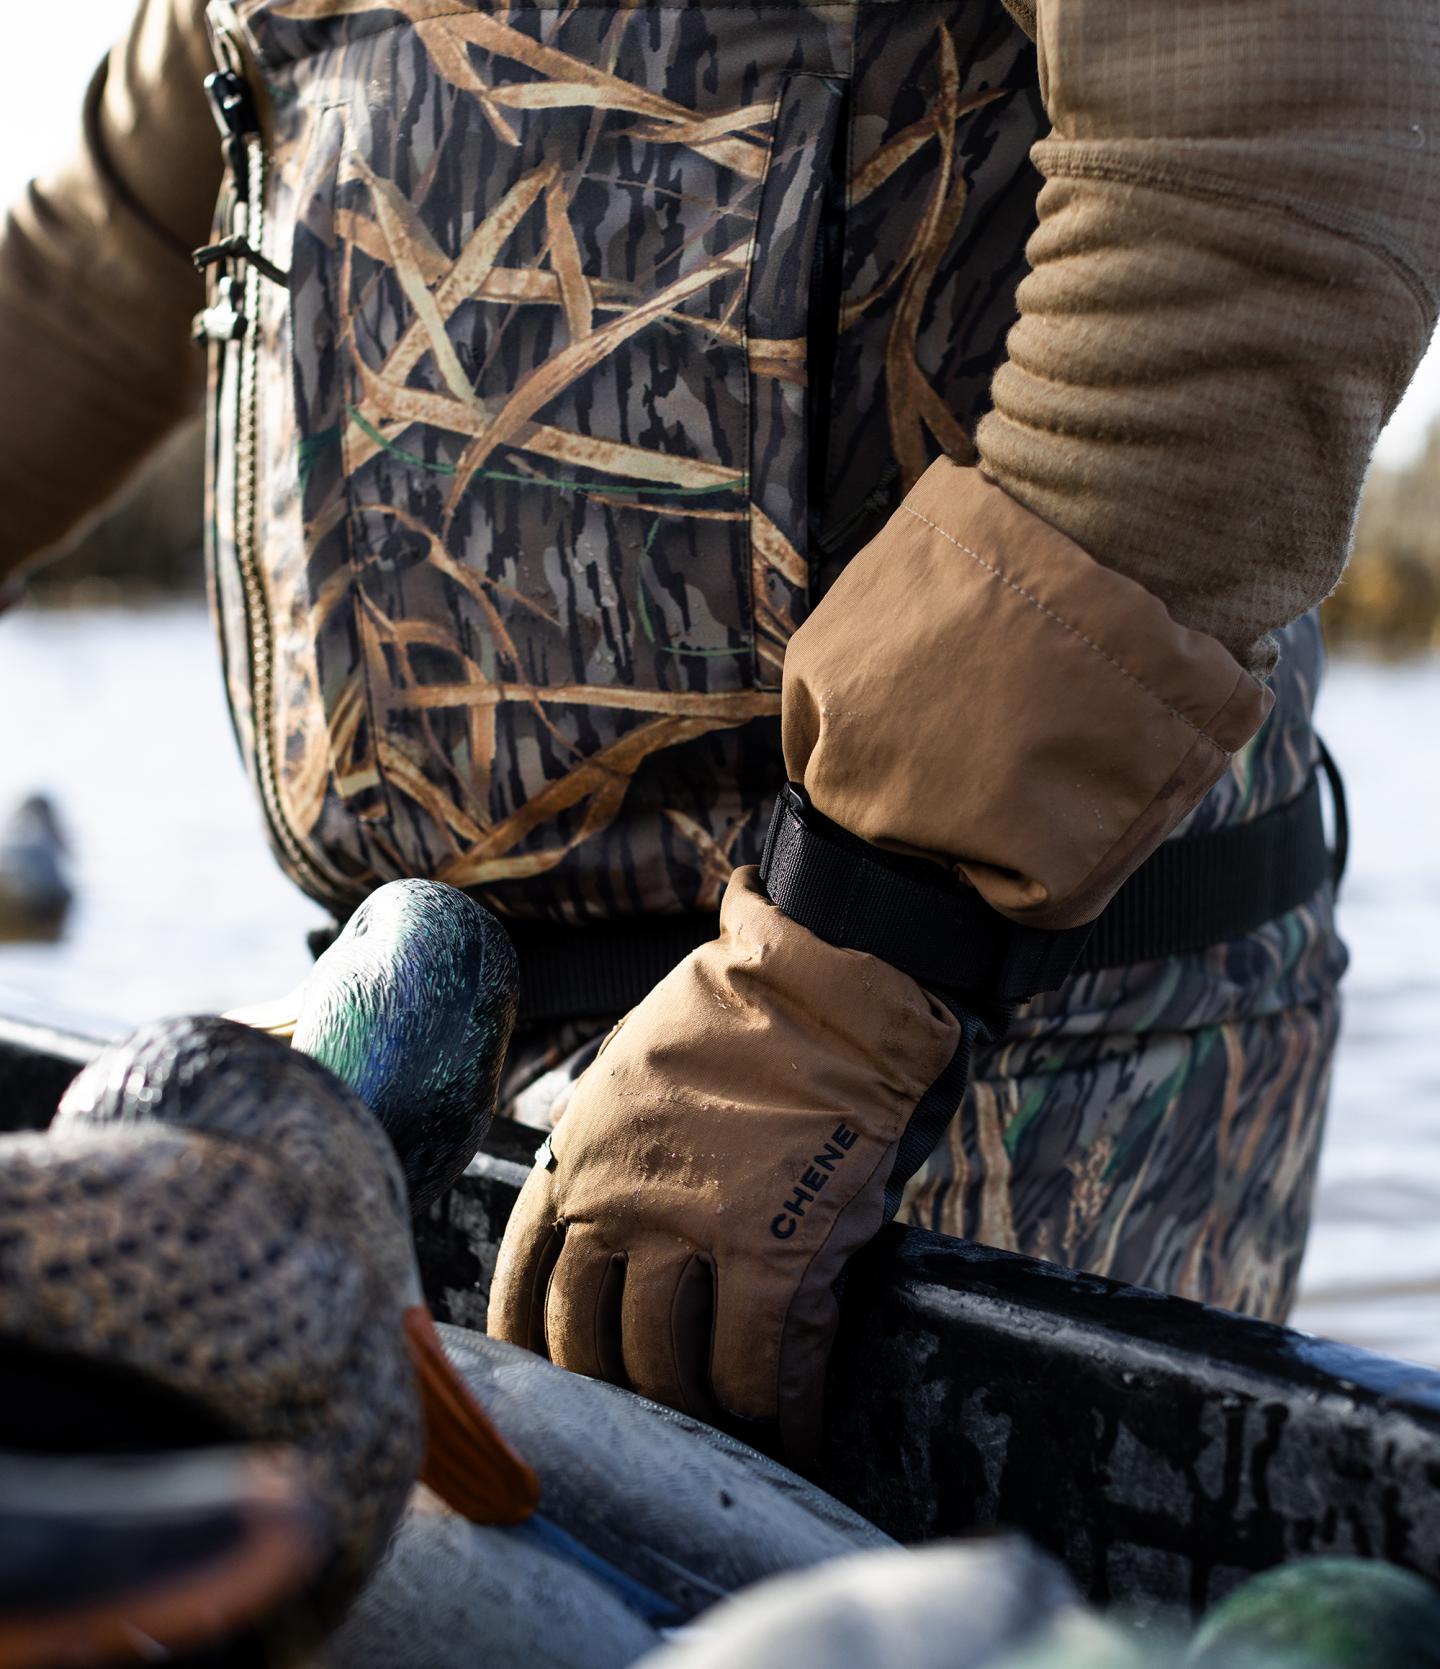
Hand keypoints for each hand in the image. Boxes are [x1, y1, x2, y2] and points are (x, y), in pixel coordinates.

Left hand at [488, 866, 974, 1461]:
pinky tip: (789, 1426)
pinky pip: (760, 1363)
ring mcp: (692, 1231)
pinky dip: (776, 1408)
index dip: (535, 1346)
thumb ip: (603, 1146)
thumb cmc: (738, 1014)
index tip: (552, 1384)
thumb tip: (595, 1216)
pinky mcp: (773, 1250)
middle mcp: (616, 1203)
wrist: (829, 974)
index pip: (523, 1280)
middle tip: (649, 1418)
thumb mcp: (632, 1069)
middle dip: (617, 1391)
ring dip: (696, 1409)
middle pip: (592, 1338)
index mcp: (576, 1156)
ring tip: (722, 1427)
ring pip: (668, 1365)